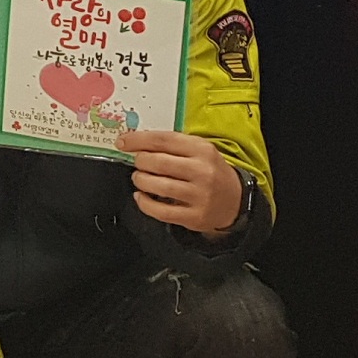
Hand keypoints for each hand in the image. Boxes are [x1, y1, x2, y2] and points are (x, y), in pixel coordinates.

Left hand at [117, 130, 245, 233]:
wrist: (235, 200)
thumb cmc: (210, 171)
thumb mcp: (198, 150)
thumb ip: (172, 145)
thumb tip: (136, 142)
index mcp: (202, 150)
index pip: (163, 140)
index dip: (138, 140)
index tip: (122, 142)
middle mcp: (202, 171)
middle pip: (158, 162)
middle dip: (140, 161)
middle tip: (137, 163)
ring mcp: (199, 196)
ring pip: (157, 186)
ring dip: (140, 180)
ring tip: (140, 178)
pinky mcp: (194, 217)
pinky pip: (160, 211)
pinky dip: (144, 203)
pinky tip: (141, 196)